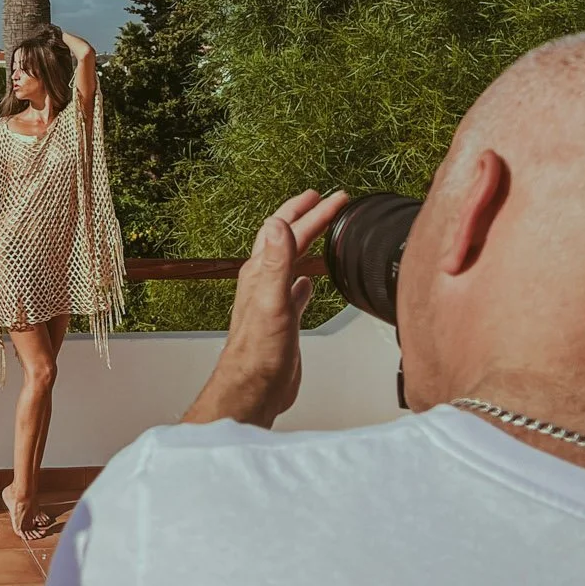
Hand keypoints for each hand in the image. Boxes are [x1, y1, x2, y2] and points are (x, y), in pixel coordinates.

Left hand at [181, 189, 348, 429]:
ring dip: (305, 242)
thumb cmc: (258, 352)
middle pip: (287, 239)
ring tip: (318, 228)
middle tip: (325, 199)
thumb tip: (277, 223)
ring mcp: (272, 301)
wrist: (253, 389)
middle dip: (306, 215)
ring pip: (290, 261)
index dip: (311, 210)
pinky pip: (292, 292)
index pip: (288, 230)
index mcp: (261, 272)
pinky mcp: (282, 321)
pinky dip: (302, 280)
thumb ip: (275, 262)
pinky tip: (307, 282)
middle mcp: (264, 282)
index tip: (331, 196)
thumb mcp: (269, 300)